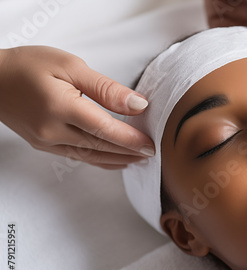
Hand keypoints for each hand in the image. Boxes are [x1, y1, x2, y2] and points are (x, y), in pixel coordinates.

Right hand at [0, 46, 154, 169]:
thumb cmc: (29, 66)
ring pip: (90, 156)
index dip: (130, 139)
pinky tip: (115, 161)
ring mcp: (47, 142)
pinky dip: (100, 160)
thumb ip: (106, 88)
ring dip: (117, 159)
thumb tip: (137, 104)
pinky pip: (78, 157)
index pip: (104, 129)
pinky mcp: (44, 145)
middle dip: (128, 152)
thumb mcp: (71, 67)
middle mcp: (52, 130)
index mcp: (60, 107)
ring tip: (139, 159)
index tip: (150, 143)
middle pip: (100, 146)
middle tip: (151, 153)